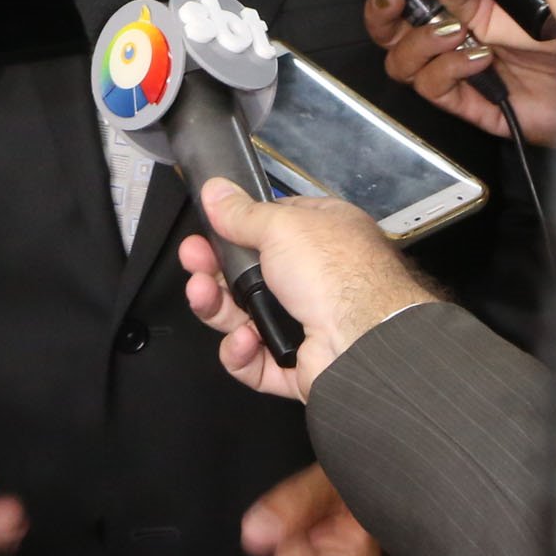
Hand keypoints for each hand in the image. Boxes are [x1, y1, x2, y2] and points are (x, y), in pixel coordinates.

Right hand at [179, 180, 433, 402]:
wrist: (361, 339)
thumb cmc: (331, 271)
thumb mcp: (281, 226)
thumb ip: (241, 213)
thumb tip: (215, 190)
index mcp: (320, 237)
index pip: (268, 228)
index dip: (234, 230)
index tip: (205, 229)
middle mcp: (313, 278)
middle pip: (246, 276)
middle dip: (213, 270)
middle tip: (193, 261)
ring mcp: (302, 324)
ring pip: (242, 318)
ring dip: (217, 308)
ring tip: (202, 296)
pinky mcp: (293, 365)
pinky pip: (254, 361)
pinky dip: (242, 353)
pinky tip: (244, 340)